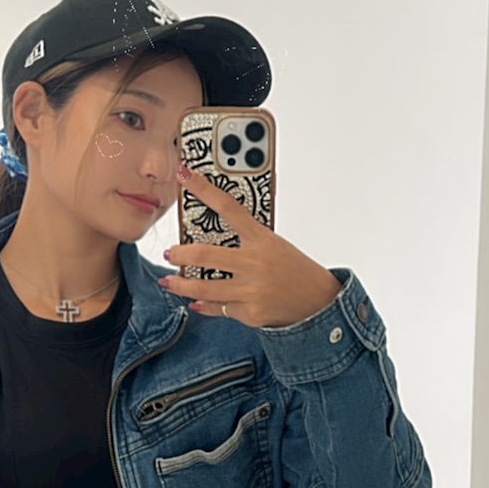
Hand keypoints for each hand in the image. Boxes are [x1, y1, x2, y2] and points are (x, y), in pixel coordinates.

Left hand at [157, 165, 340, 328]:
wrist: (318, 303)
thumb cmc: (295, 270)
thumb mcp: (274, 245)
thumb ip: (247, 240)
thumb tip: (212, 237)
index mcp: (262, 239)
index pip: (229, 207)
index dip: (204, 189)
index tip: (184, 175)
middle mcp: (255, 263)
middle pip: (205, 254)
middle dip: (180, 254)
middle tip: (169, 252)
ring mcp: (252, 290)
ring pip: (204, 287)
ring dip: (181, 284)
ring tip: (169, 281)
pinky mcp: (250, 313)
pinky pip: (218, 308)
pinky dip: (204, 305)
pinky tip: (194, 302)